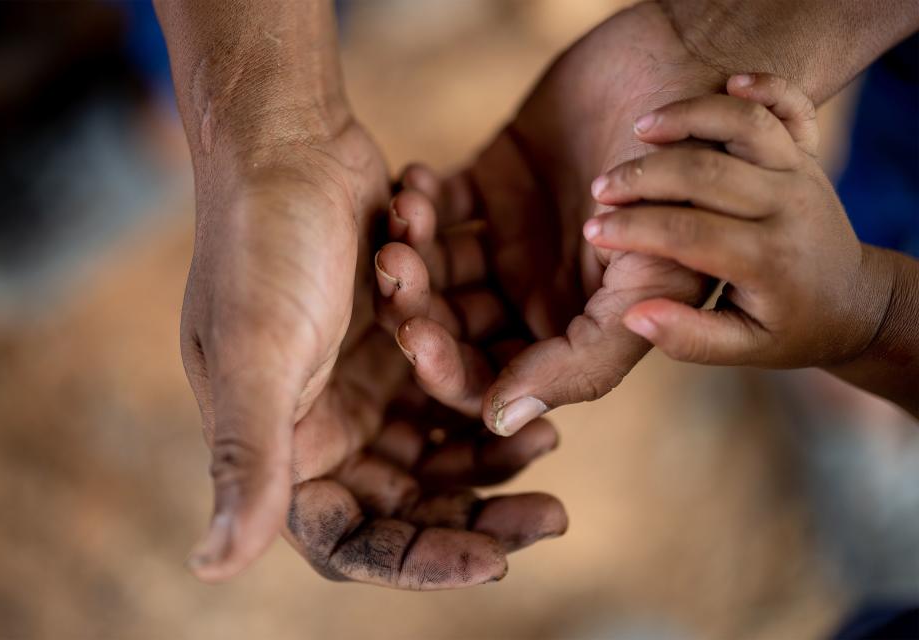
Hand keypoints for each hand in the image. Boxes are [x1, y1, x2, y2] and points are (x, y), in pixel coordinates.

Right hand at [181, 121, 565, 582]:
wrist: (287, 144)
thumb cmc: (262, 247)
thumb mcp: (256, 355)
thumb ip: (247, 461)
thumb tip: (210, 569)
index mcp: (281, 447)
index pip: (352, 540)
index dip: (420, 561)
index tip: (496, 559)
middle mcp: (321, 427)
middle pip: (409, 503)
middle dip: (478, 511)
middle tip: (551, 517)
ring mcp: (361, 384)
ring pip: (440, 447)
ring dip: (492, 449)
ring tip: (549, 436)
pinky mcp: (396, 340)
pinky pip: (452, 384)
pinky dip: (486, 385)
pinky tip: (530, 382)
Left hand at [376, 3, 722, 435]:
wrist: (689, 74)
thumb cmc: (687, 183)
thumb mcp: (650, 283)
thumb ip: (582, 362)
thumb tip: (500, 422)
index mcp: (567, 332)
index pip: (487, 377)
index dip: (443, 369)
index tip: (414, 334)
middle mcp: (531, 296)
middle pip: (446, 326)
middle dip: (411, 306)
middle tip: (393, 265)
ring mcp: (508, 242)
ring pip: (433, 269)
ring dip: (407, 249)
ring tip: (405, 215)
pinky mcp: (490, 187)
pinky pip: (436, 208)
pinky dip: (416, 201)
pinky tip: (415, 182)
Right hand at [583, 73, 893, 368]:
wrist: (852, 302)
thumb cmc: (788, 329)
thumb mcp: (741, 348)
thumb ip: (688, 338)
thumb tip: (634, 317)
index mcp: (767, 261)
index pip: (687, 234)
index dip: (633, 230)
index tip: (593, 232)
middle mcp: (786, 208)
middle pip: (704, 173)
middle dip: (642, 177)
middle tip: (600, 188)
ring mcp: (799, 173)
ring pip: (744, 124)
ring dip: (688, 117)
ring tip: (640, 128)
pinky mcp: (805, 153)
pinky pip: (790, 104)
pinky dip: (762, 86)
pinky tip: (726, 82)